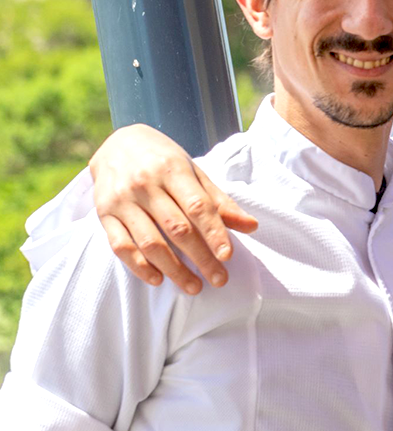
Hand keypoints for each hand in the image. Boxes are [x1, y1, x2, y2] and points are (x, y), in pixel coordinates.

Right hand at [88, 124, 258, 294]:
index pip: (197, 207)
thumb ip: (219, 200)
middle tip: (219, 279)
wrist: (117, 144)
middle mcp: (145, 185)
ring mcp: (122, 201)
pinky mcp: (104, 215)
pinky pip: (120, 246)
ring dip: (173, 269)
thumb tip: (251, 226)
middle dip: (200, 258)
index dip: (214, 233)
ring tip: (194, 286)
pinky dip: (139, 267)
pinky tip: (158, 279)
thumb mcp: (193, 171)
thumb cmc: (164, 160)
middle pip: (177, 228)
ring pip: (150, 242)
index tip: (227, 256)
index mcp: (172, 170)